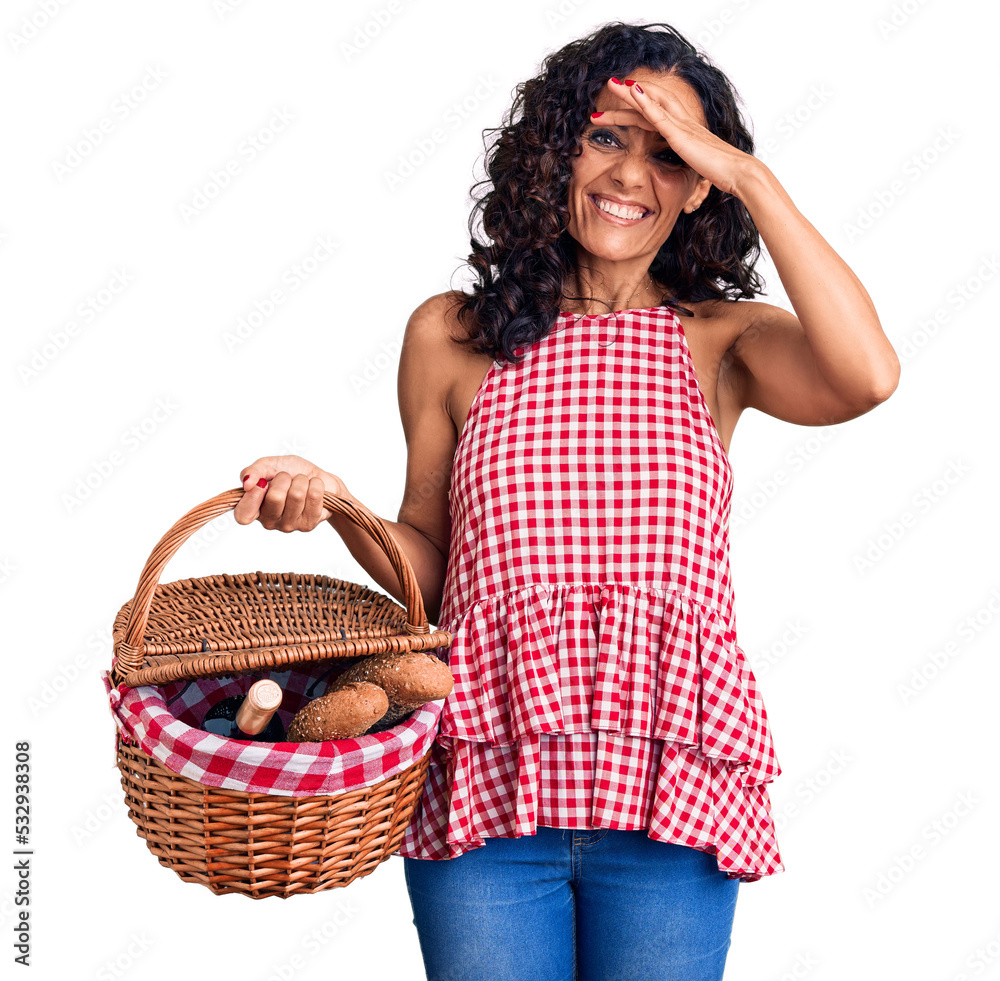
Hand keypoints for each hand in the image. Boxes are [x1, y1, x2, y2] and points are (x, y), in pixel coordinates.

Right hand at [234, 455, 349, 531]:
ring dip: (301, 481)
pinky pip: (314, 496)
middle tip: (287, 478)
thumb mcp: (270, 465)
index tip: (263, 483)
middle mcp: (269, 521)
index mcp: (254, 508)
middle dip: (284, 478)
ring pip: (297, 495)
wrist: (318, 477)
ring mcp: (289, 525)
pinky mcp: (308, 525)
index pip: (243, 515)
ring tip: (301, 483)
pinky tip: (312, 488)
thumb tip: (247, 483)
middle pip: (275, 498)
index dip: (252, 499)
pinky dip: (315, 484)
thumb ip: (254, 471)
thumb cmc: (291, 473)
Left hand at [598, 77, 755, 197]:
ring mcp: (681, 125)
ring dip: (629, 92)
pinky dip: (645, 101)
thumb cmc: (721, 172)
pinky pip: (658, 114)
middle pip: (650, 101)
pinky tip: (632, 91)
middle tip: (609, 85)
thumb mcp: (696, 167)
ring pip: (651, 102)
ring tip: (611, 84)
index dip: (636, 108)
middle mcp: (682, 121)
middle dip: (627, 95)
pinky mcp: (680, 134)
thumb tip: (679, 179)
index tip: (618, 107)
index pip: (654, 115)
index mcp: (683, 130)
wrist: (737, 172)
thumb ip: (686, 165)